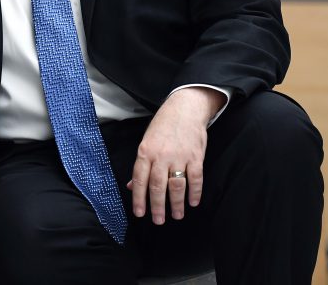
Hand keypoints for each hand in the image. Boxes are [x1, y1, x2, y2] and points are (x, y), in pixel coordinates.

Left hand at [127, 87, 223, 223]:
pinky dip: (195, 192)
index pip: (139, 179)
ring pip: (177, 185)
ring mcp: (179, 156)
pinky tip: (192, 202)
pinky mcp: (196, 156)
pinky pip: (196, 178)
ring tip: (176, 215)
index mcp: (145, 151)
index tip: (140, 213)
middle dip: (157, 206)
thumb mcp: (147, 142)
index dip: (139, 198)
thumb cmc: (163, 126)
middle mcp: (161, 155)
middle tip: (158, 221)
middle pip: (158, 186)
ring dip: (176, 203)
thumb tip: (131, 186)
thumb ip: (141, 165)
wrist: (184, 108)